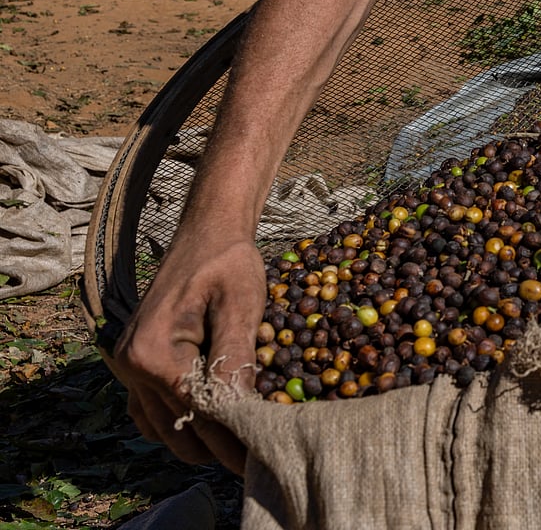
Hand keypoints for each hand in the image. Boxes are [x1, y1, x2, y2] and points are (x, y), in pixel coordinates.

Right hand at [107, 236, 265, 473]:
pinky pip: (150, 409)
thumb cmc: (228, 262)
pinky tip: (209, 425)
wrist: (206, 232)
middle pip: (177, 427)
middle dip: (217, 447)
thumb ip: (236, 358)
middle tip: (256, 459)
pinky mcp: (137, 361)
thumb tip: (242, 411)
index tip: (261, 455)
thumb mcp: (240, 306)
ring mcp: (129, 364)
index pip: (198, 412)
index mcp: (153, 353)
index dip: (233, 438)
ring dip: (197, 440)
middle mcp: (131, 364)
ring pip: (161, 425)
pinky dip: (177, 422)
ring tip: (239, 447)